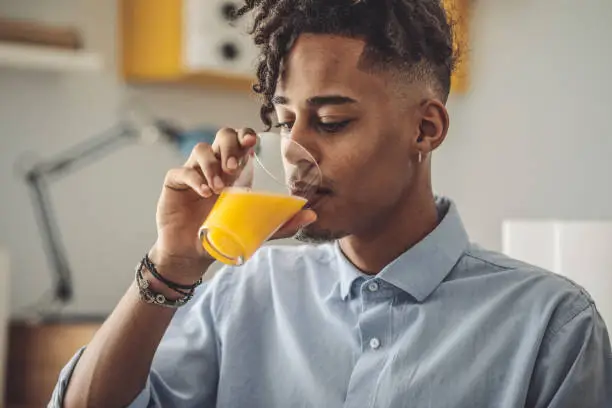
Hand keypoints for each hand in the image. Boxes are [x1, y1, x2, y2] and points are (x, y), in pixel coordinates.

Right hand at [149, 127, 316, 282]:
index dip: (246, 135)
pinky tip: (204, 193)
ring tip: (219, 188)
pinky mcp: (175, 183)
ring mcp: (194, 172)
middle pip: (222, 136)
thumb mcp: (256, 229)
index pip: (241, 141)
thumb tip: (312, 216)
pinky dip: (194, 178)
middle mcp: (215, 166)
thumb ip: (282, 223)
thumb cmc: (224, 235)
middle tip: (235, 166)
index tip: (253, 143)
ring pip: (201, 149)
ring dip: (212, 164)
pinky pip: (182, 171)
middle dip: (229, 145)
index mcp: (236, 171)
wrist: (193, 254)